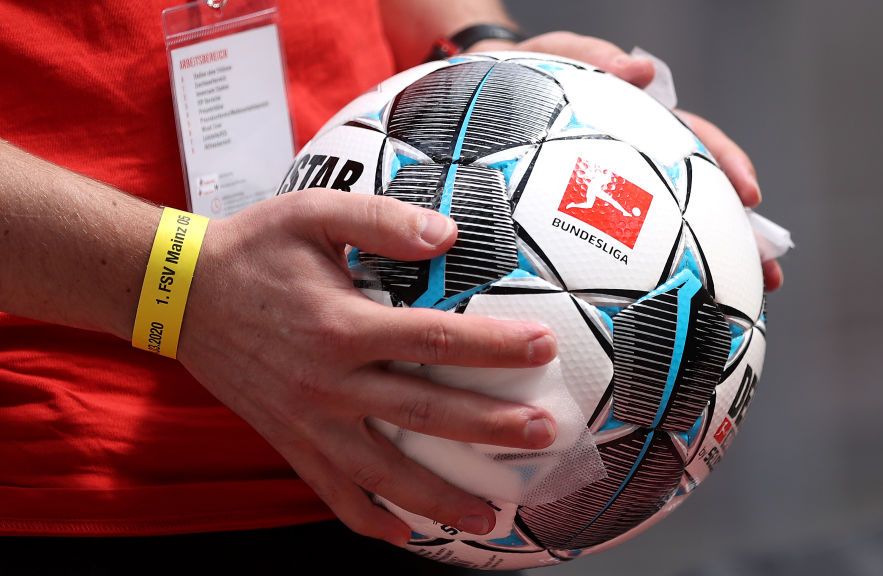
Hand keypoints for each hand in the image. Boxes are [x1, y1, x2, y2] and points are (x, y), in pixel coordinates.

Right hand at [177, 189, 558, 545]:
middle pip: (425, 412)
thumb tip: (447, 236)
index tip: (542, 346)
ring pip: (384, 472)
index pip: (437, 338)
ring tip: (490, 515)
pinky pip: (331, 492)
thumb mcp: (314, 214)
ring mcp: (308, 421)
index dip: (496, 344)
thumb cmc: (253, 249)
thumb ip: (383, 221)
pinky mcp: (289, 441)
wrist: (179, 293)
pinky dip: (368, 518)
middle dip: (490, 427)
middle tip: (543, 433)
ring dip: (439, 497)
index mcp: (343, 325)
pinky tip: (403, 532)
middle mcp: (330, 382)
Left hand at [470, 31, 783, 290]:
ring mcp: (619, 197)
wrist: (479, 102)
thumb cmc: (517, 80)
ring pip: (677, 235)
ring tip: (739, 305)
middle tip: (767, 273)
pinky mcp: (588, 223)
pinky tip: (664, 320)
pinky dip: (653, 289)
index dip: (728, 166)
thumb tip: (642, 71)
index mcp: (638, 128)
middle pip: (703, 200)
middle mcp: (639, 167)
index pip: (697, 143)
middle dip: (740, 236)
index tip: (751, 195)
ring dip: (712, 268)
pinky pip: (627, 260)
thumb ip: (592, 56)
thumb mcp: (550, 59)